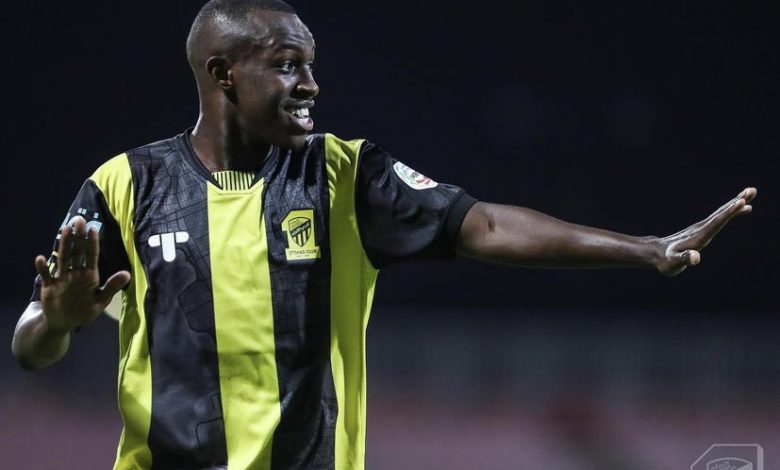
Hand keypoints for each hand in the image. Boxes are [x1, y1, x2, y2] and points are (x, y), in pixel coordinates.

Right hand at [34, 216, 130, 331]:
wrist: (64, 323)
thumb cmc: (84, 310)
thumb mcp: (100, 300)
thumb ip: (112, 287)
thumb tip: (127, 274)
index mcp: (89, 275)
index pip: (91, 255)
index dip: (92, 243)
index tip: (93, 229)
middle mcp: (75, 273)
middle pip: (77, 252)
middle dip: (78, 236)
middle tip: (79, 220)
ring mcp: (62, 278)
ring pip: (63, 258)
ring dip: (64, 244)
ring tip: (65, 229)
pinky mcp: (49, 287)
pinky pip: (45, 276)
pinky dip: (43, 268)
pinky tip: (41, 258)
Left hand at [655, 187, 756, 275]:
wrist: (657, 254)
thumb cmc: (666, 261)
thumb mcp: (674, 262)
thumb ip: (685, 259)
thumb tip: (695, 258)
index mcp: (699, 236)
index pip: (716, 222)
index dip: (729, 213)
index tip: (741, 202)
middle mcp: (701, 228)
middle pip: (721, 213)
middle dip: (737, 202)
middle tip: (752, 190)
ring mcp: (702, 227)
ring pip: (722, 213)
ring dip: (736, 203)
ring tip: (751, 193)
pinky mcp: (702, 229)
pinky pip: (720, 218)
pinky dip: (732, 212)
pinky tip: (744, 208)